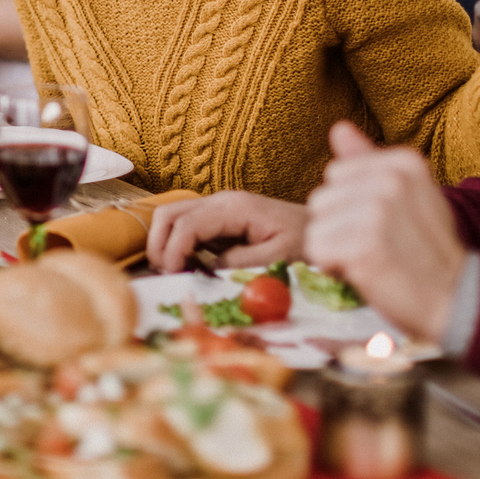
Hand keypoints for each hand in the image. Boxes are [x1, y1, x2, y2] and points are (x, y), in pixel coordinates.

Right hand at [146, 191, 306, 273]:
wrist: (321, 227)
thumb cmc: (305, 241)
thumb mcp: (280, 256)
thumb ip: (242, 261)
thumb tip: (209, 266)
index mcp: (234, 207)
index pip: (186, 224)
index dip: (172, 250)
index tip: (172, 277)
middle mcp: (220, 201)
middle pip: (169, 213)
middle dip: (158, 244)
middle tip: (164, 275)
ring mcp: (217, 208)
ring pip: (172, 217)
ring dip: (164, 244)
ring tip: (172, 273)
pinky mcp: (218, 219)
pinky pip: (186, 227)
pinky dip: (176, 245)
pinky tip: (186, 267)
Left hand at [303, 122, 467, 341]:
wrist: (458, 300)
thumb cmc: (427, 250)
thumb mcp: (407, 196)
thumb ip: (368, 161)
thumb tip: (339, 128)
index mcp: (404, 161)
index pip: (337, 173)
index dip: (350, 206)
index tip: (384, 226)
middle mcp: (391, 179)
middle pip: (321, 199)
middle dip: (339, 228)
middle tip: (379, 246)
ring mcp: (378, 210)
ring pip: (316, 227)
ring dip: (336, 251)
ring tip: (374, 259)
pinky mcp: (364, 244)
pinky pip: (317, 251)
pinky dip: (334, 268)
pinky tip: (366, 273)